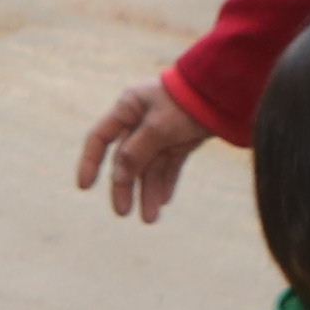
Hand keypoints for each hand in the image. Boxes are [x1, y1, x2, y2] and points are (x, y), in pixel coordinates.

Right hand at [75, 79, 210, 223]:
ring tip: (150, 219)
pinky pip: (169, 165)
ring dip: (149, 191)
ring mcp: (161, 130)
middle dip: (124, 186)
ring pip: (149, 166)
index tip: (84, 188)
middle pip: (126, 159)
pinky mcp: (181, 139)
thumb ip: (135, 153)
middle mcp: (140, 120)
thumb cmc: (185, 102)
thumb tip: (118, 177)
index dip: (90, 162)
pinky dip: (166, 182)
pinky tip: (165, 201)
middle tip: (123, 213)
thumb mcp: (157, 128)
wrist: (224, 91)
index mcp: (127, 108)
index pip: (100, 138)